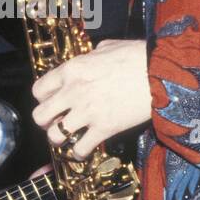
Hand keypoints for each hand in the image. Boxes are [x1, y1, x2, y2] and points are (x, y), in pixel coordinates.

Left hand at [30, 39, 150, 158]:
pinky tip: (84, 149)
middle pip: (40, 116)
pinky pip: (80, 149)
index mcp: (72, 70)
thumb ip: (92, 55)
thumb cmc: (138, 56)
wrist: (160, 73)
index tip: (52, 102)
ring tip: (68, 138)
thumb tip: (92, 57)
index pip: (38, 90)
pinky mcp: (104, 128)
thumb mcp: (108, 47)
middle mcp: (73, 92)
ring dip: (59, 139)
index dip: (43, 99)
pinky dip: (79, 153)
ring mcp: (87, 112)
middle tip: (56, 122)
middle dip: (46, 122)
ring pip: (55, 136)